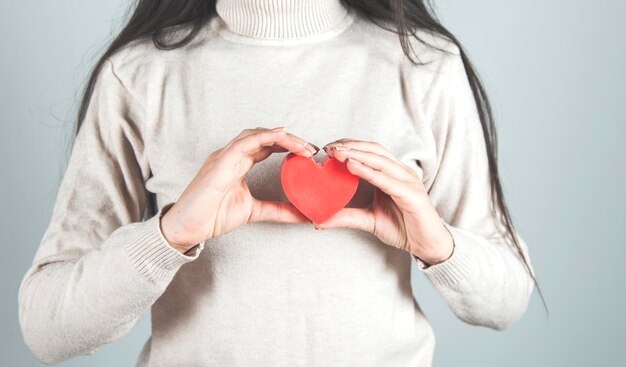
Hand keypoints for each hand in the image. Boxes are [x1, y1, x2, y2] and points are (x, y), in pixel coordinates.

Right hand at [161, 127, 316, 252]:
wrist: (188, 227)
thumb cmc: (213, 216)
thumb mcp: (255, 211)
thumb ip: (279, 210)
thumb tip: (305, 215)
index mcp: (239, 163)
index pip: (267, 146)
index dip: (289, 146)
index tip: (310, 153)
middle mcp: (232, 155)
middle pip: (264, 137)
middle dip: (290, 139)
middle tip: (311, 148)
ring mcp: (225, 156)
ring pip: (256, 135)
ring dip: (281, 137)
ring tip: (302, 145)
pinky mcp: (220, 162)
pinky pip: (244, 143)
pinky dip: (264, 137)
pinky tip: (280, 136)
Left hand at [317, 139, 454, 265]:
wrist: (427, 245)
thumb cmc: (403, 228)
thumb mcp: (368, 220)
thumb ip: (347, 216)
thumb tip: (320, 220)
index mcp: (391, 174)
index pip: (369, 152)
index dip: (350, 147)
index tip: (328, 148)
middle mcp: (400, 173)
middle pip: (374, 150)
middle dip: (351, 146)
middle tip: (329, 148)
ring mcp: (408, 181)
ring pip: (380, 160)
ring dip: (357, 154)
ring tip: (337, 153)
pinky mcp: (412, 194)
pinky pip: (387, 180)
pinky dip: (369, 172)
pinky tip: (352, 167)